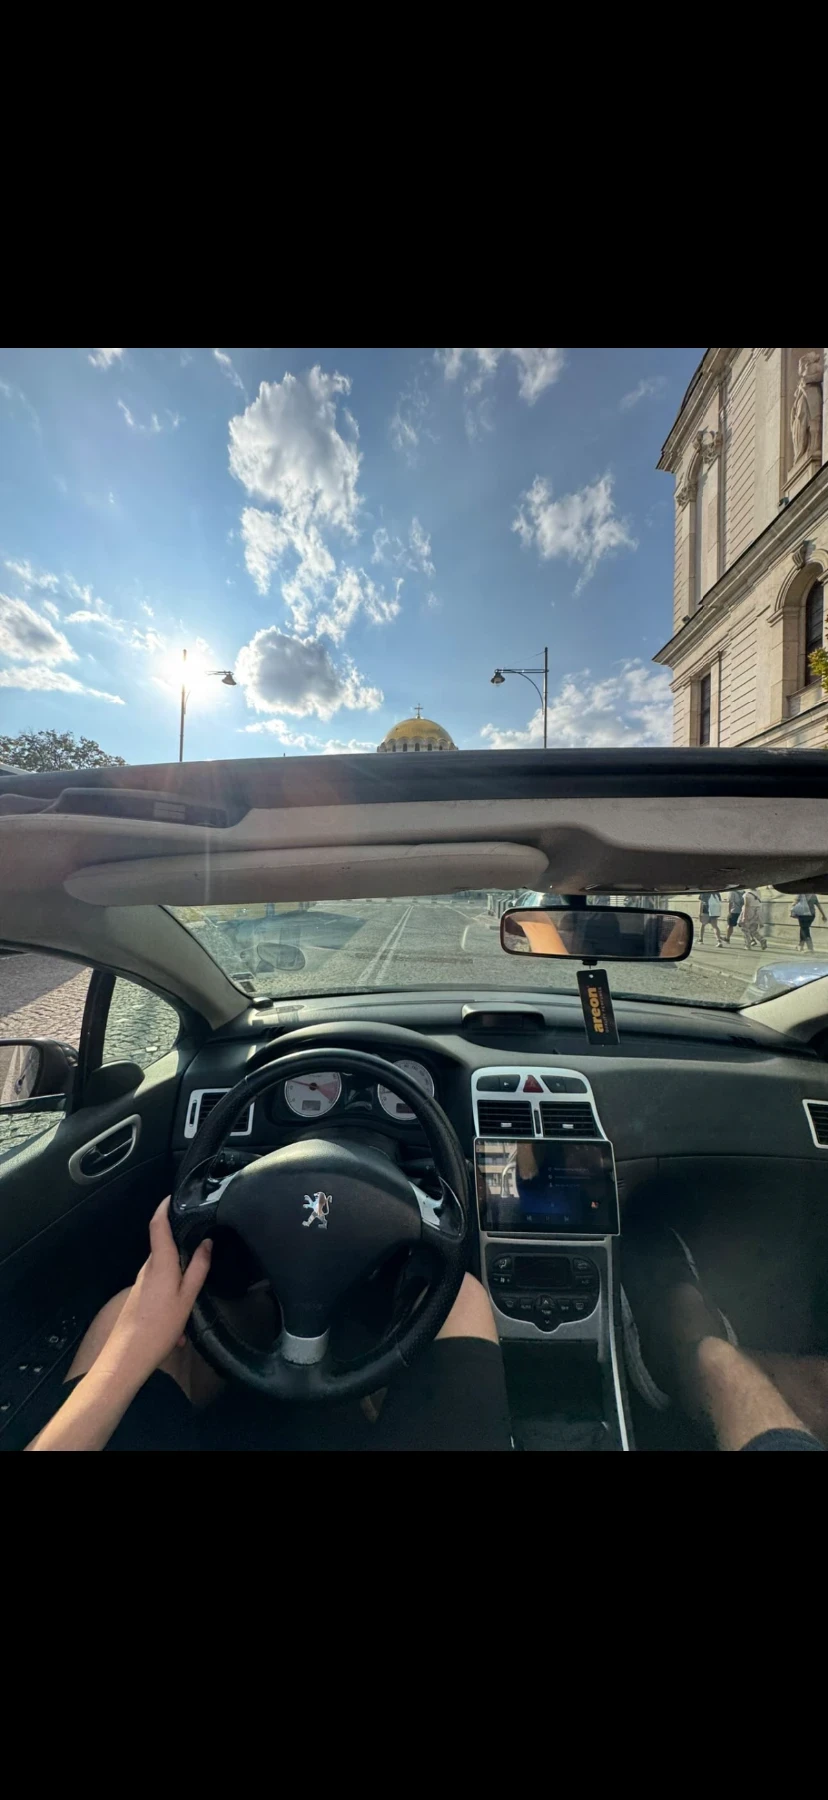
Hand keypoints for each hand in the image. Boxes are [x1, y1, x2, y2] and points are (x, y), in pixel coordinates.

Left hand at [103, 1198, 211, 1385]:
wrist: (127, 1356)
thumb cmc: (159, 1326)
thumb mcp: (187, 1298)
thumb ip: (198, 1269)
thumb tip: (207, 1243)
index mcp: (160, 1262)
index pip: (158, 1225)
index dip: (164, 1207)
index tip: (174, 1196)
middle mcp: (148, 1268)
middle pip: (163, 1246)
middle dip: (180, 1243)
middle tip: (201, 1239)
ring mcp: (142, 1283)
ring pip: (164, 1269)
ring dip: (179, 1276)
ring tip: (196, 1291)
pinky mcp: (139, 1297)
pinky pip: (160, 1287)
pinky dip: (172, 1297)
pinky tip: (179, 1329)